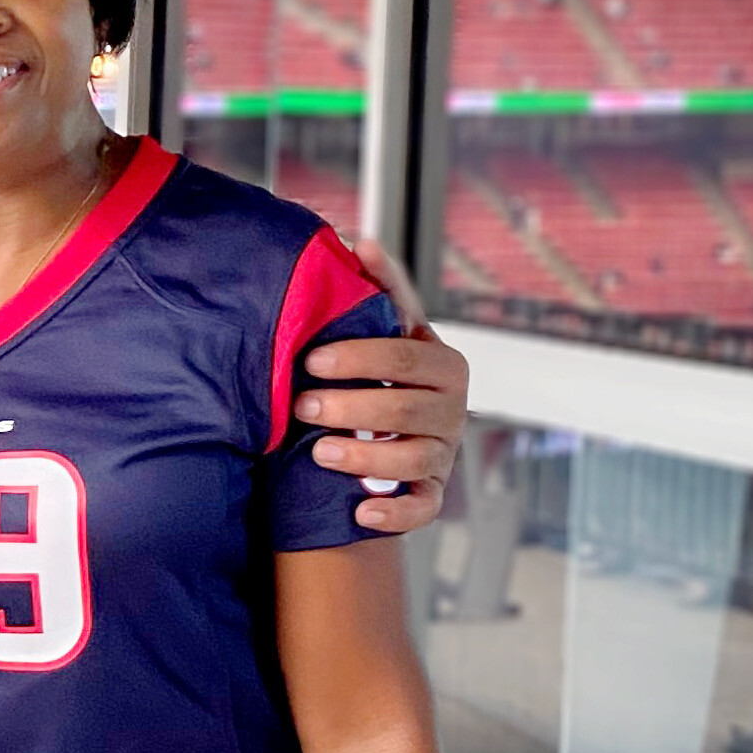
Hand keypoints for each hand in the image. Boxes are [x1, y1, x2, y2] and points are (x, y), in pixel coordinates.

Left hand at [300, 234, 466, 535]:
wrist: (373, 437)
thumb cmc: (370, 375)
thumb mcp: (373, 335)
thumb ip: (371, 295)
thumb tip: (355, 239)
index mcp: (440, 362)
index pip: (409, 353)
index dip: (362, 357)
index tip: (311, 360)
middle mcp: (450, 408)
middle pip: (409, 408)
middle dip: (353, 407)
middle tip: (302, 406)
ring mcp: (443, 453)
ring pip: (416, 459)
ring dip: (366, 458)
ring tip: (318, 453)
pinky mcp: (432, 493)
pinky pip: (423, 508)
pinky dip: (394, 513)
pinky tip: (359, 512)